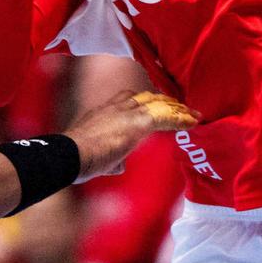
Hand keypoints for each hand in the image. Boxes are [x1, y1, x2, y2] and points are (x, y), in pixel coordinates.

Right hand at [64, 89, 195, 181]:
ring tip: (193, 114)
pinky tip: (192, 122)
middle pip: (146, 96)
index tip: (158, 105)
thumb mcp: (95, 155)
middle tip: (181, 107)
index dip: (145, 101)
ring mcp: (126, 113)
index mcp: (104, 111)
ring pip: (158, 104)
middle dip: (165, 101)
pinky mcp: (136, 124)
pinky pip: (164, 118)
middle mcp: (116, 107)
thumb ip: (111, 159)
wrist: (68, 155)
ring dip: (177, 109)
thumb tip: (119, 166)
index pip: (129, 98)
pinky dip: (180, 119)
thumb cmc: (75, 158)